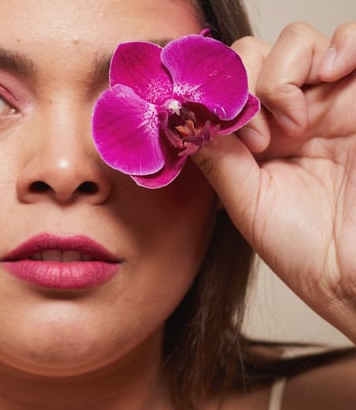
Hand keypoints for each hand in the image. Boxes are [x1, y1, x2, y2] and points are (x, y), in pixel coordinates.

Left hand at [192, 22, 355, 341]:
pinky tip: (330, 76)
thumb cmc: (304, 247)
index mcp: (253, 137)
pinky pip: (354, 40)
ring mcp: (329, 102)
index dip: (215, 95)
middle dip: (245, 87)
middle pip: (251, 55)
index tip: (220, 129)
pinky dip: (340, 45)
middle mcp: (288, 114)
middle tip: (258, 138)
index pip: (223, 84)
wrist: (352, 273)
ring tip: (295, 123)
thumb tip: (183, 117)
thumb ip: (217, 158)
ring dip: (283, 75)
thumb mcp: (246, 201)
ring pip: (295, 43)